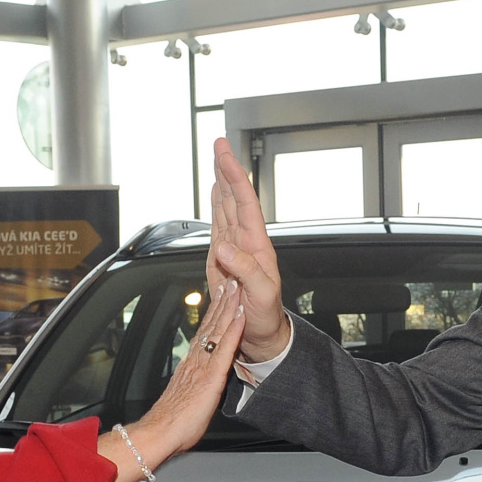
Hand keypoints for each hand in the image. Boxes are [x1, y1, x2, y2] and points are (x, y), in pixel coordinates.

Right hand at [96, 279, 245, 481]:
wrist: (159, 433)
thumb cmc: (172, 421)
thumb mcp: (187, 395)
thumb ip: (193, 381)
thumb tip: (197, 377)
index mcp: (192, 363)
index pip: (207, 329)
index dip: (217, 308)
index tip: (224, 290)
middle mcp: (196, 358)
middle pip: (212, 322)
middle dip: (224, 298)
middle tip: (233, 274)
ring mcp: (203, 365)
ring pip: (218, 330)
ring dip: (229, 307)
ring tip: (238, 285)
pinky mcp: (210, 377)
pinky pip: (223, 350)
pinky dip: (233, 331)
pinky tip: (240, 317)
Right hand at [208, 137, 289, 362]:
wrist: (261, 336)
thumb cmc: (266, 318)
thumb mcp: (260, 295)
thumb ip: (244, 270)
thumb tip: (224, 247)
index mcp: (257, 246)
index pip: (245, 203)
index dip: (235, 177)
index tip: (225, 155)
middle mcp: (246, 242)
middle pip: (235, 198)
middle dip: (227, 170)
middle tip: (219, 144)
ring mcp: (235, 249)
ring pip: (226, 207)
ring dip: (221, 182)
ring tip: (217, 160)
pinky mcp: (223, 259)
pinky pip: (218, 225)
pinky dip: (216, 205)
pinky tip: (216, 194)